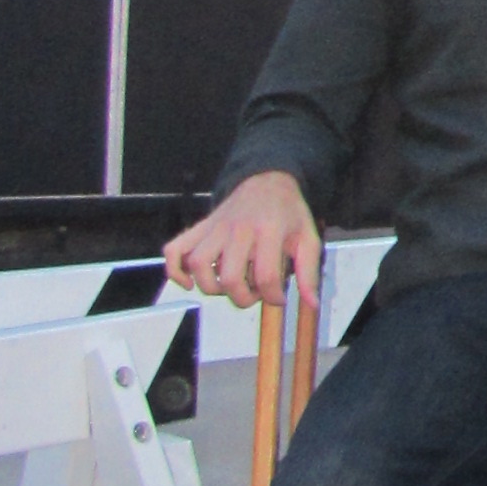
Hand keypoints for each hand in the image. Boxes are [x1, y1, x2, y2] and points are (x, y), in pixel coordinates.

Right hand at [165, 170, 321, 309]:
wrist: (268, 180)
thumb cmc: (289, 213)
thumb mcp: (308, 238)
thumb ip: (309, 272)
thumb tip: (311, 304)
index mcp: (270, 230)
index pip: (266, 277)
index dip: (273, 297)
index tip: (277, 297)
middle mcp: (239, 229)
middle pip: (230, 277)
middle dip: (243, 298)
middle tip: (254, 294)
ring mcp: (215, 227)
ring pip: (199, 266)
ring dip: (212, 287)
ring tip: (229, 286)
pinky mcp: (200, 227)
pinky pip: (175, 249)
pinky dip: (176, 270)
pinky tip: (190, 282)